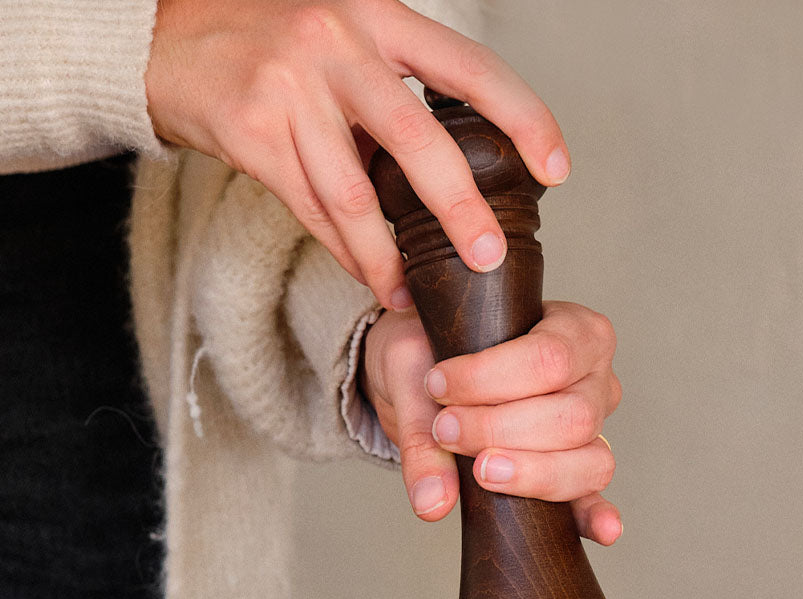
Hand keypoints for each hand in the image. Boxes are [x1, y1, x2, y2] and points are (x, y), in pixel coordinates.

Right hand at [145, 0, 569, 309]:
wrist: (171, 33)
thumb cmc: (277, 41)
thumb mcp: (348, 36)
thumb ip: (398, 87)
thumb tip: (456, 171)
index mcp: (381, 16)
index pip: (471, 69)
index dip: (523, 119)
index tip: (557, 170)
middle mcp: (340, 42)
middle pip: (418, 139)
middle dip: (459, 208)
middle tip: (487, 257)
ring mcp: (293, 86)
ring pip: (355, 194)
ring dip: (387, 256)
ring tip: (411, 292)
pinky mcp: (254, 131)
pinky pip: (311, 208)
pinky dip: (344, 250)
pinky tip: (368, 275)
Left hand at [360, 302, 622, 544]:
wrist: (428, 375)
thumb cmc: (435, 351)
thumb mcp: (414, 367)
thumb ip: (419, 430)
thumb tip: (433, 503)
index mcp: (575, 332)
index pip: (550, 358)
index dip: (491, 380)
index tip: (439, 386)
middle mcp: (595, 379)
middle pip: (573, 416)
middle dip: (502, 429)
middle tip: (446, 429)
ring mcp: (594, 429)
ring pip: (589, 461)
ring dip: (530, 473)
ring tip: (481, 471)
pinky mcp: (578, 472)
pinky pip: (594, 497)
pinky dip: (595, 516)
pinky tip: (602, 530)